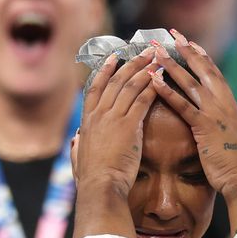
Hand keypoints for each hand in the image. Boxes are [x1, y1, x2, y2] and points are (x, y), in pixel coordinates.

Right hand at [75, 48, 158, 195]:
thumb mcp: (77, 159)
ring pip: (129, 86)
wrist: (100, 186)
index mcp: (87, 121)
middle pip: (115, 81)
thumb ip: (76, 147)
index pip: (95, 88)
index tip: (114, 57)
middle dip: (131, 63)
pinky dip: (152, 87)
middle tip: (144, 52)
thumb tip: (75, 140)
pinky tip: (160, 78)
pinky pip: (141, 100)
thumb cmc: (90, 178)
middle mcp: (99, 115)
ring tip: (156, 58)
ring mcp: (113, 118)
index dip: (105, 71)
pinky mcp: (128, 126)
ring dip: (144, 69)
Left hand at [150, 31, 236, 196]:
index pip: (213, 72)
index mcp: (229, 103)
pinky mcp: (205, 127)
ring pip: (191, 83)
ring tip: (156, 52)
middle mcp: (224, 103)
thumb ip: (219, 119)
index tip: (188, 40)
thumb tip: (209, 114)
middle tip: (171, 34)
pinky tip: (154, 81)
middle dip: (187, 50)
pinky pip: (184, 105)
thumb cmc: (233, 161)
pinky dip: (168, 92)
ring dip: (173, 65)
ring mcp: (215, 113)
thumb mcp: (228, 133)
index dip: (200, 55)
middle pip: (203, 69)